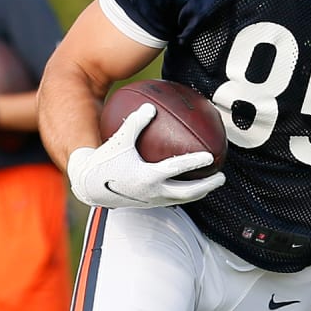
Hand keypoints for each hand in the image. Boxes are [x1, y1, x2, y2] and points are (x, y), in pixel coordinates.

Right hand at [67, 103, 224, 208]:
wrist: (89, 186)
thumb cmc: (104, 160)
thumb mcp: (119, 140)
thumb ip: (135, 123)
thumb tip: (151, 107)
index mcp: (146, 176)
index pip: (177, 169)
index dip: (194, 162)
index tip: (210, 157)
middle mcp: (152, 192)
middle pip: (187, 192)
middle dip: (207, 186)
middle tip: (221, 177)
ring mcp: (151, 200)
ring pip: (181, 200)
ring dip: (199, 193)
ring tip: (211, 184)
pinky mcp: (148, 204)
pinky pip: (172, 200)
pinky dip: (185, 194)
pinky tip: (190, 186)